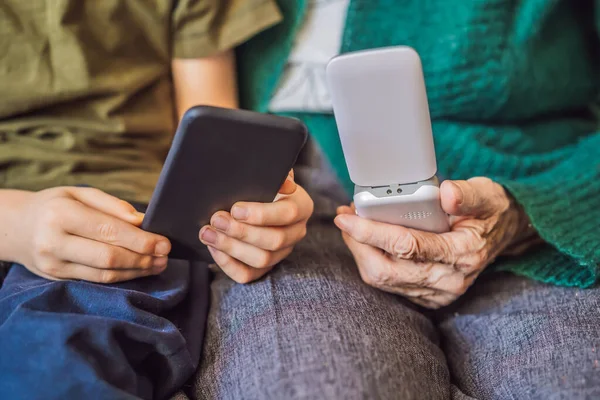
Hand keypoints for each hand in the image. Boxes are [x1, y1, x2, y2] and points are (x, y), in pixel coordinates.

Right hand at [15, 187, 170, 282]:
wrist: (15, 227)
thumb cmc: (54, 205)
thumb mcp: (80, 193)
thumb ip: (112, 205)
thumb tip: (142, 221)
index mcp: (61, 214)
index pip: (109, 231)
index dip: (141, 240)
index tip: (164, 242)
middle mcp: (54, 242)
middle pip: (109, 257)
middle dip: (143, 258)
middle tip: (165, 256)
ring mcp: (54, 264)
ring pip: (104, 274)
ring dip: (136, 271)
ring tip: (158, 264)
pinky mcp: (56, 279)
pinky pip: (96, 281)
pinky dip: (122, 277)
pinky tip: (138, 270)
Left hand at [199, 170, 312, 282]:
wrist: (254, 197)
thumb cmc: (262, 184)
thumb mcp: (270, 174)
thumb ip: (277, 174)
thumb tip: (285, 182)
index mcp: (302, 206)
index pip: (288, 214)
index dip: (261, 214)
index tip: (235, 208)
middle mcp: (296, 232)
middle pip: (274, 241)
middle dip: (241, 232)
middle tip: (216, 220)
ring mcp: (282, 253)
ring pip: (262, 259)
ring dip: (231, 247)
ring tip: (208, 233)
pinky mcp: (265, 267)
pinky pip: (248, 274)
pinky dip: (228, 264)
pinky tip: (213, 248)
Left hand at [335, 177, 537, 308]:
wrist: (503, 234)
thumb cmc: (490, 211)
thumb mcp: (486, 194)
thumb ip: (467, 194)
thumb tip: (446, 194)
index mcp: (463, 254)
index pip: (407, 246)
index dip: (371, 231)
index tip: (346, 216)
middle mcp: (449, 280)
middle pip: (386, 270)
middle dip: (357, 244)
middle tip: (345, 217)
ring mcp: (437, 293)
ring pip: (382, 280)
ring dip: (360, 251)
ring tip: (353, 224)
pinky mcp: (427, 296)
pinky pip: (388, 284)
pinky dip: (371, 261)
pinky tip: (367, 239)